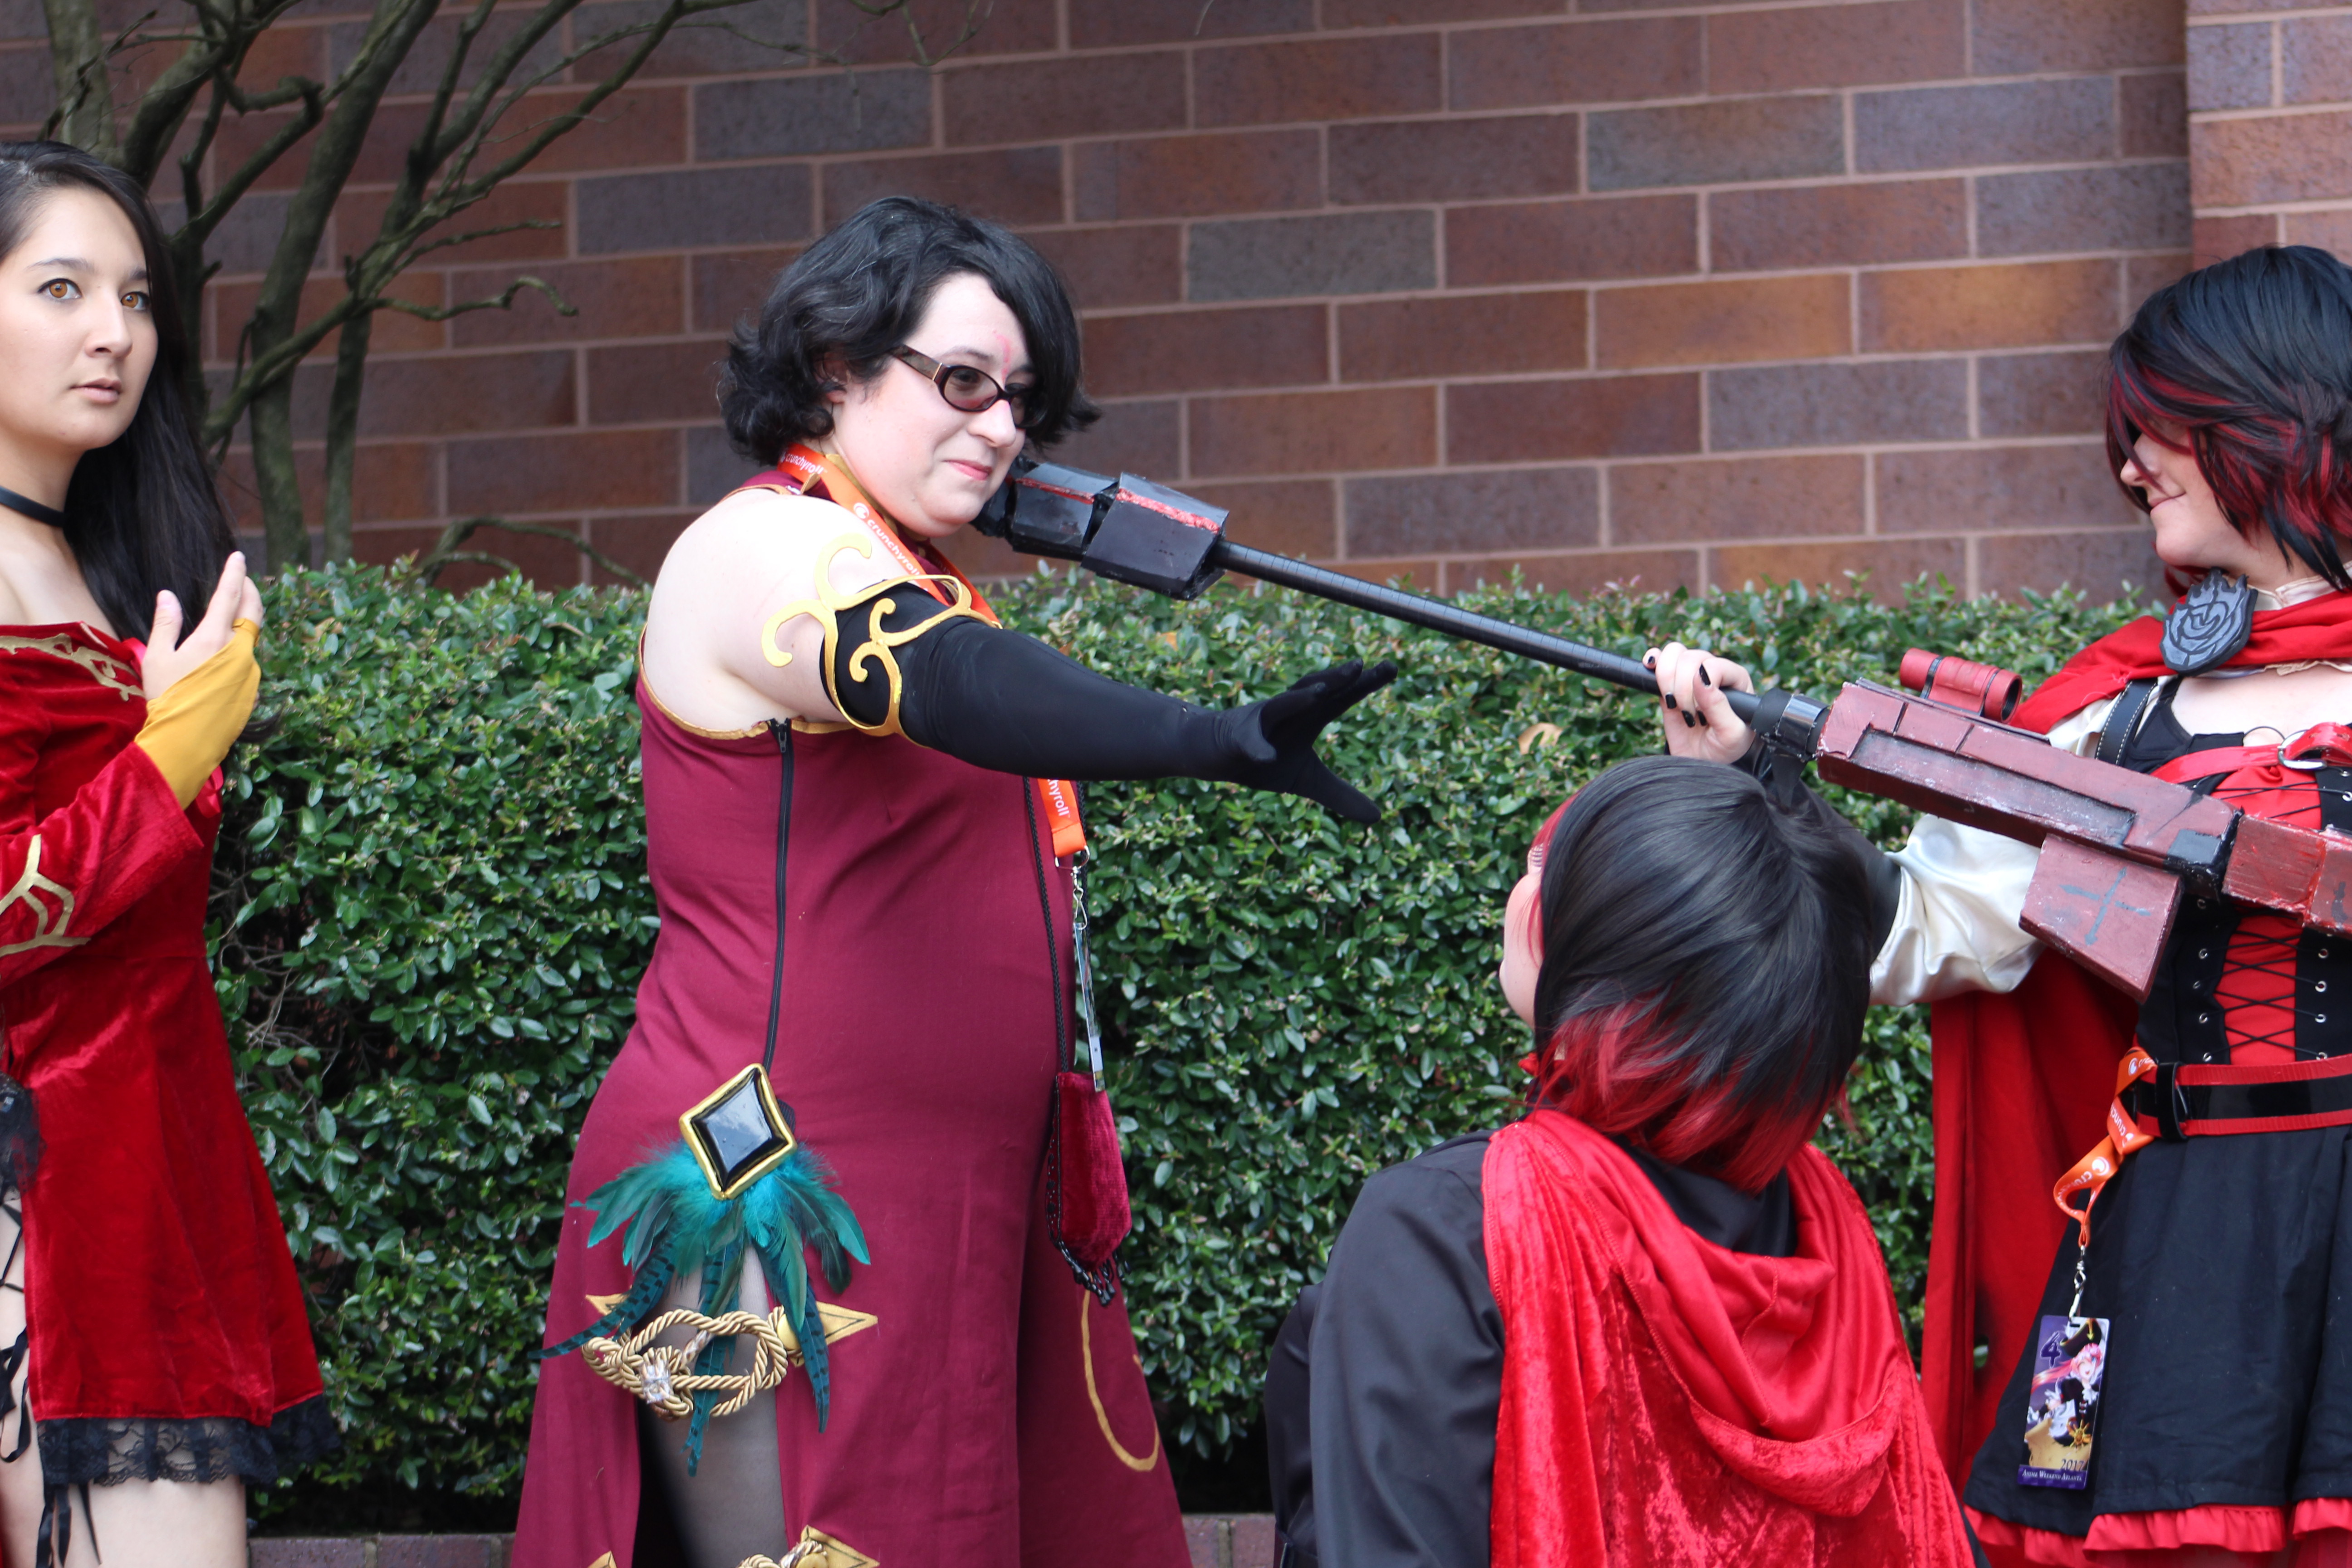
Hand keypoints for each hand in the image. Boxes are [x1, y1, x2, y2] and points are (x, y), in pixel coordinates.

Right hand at [142, 552, 262, 702]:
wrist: (185, 740)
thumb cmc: (166, 696)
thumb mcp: (157, 656)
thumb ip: (166, 623)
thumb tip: (168, 596)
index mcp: (215, 638)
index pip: (229, 596)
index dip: (234, 573)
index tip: (239, 557)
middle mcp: (240, 652)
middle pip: (252, 613)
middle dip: (249, 592)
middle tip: (242, 579)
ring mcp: (251, 673)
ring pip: (250, 640)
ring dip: (241, 625)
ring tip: (227, 618)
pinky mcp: (252, 692)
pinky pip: (247, 664)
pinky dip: (238, 653)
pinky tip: (221, 660)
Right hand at [1223, 659, 1397, 822]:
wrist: (1210, 753)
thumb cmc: (1262, 761)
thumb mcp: (1306, 781)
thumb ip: (1341, 795)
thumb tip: (1378, 818)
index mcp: (1309, 718)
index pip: (1341, 697)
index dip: (1365, 683)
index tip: (1392, 666)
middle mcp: (1288, 712)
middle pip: (1316, 691)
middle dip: (1338, 679)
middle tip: (1363, 665)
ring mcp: (1260, 722)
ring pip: (1282, 706)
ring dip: (1300, 698)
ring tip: (1323, 691)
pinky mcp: (1237, 740)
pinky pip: (1248, 743)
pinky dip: (1257, 748)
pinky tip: (1267, 757)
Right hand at [1645, 641, 1754, 763]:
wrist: (1703, 763)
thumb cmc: (1725, 748)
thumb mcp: (1731, 734)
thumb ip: (1719, 706)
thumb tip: (1701, 676)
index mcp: (1735, 679)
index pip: (1712, 665)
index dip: (1700, 686)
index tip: (1699, 712)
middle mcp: (1714, 671)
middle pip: (1690, 657)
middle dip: (1682, 689)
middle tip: (1688, 715)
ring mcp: (1690, 675)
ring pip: (1674, 653)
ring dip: (1667, 678)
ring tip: (1674, 704)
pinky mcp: (1670, 683)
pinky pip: (1658, 660)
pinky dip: (1652, 661)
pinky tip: (1649, 667)